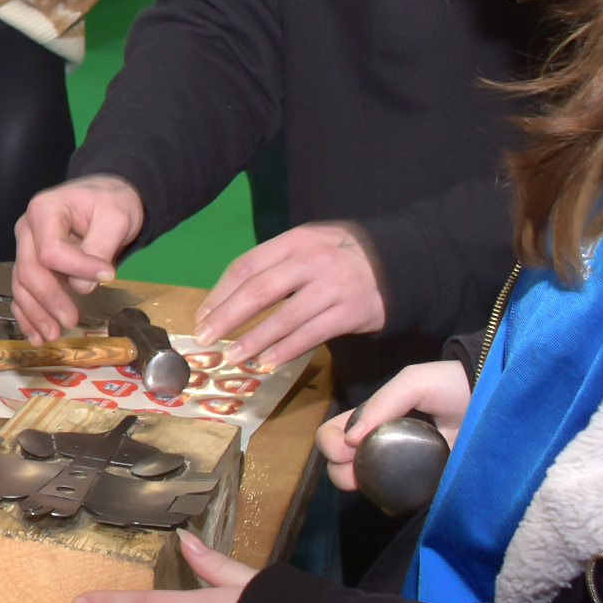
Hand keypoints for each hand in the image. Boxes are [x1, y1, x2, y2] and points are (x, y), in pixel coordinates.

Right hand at [10, 176, 146, 341]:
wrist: (106, 197)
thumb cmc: (110, 202)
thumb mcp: (116, 217)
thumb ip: (100, 248)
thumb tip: (82, 287)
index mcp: (45, 210)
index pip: (51, 250)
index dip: (76, 268)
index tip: (108, 275)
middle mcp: (28, 229)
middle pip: (29, 269)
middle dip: (49, 299)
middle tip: (72, 320)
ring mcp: (26, 247)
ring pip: (21, 284)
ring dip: (35, 313)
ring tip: (52, 335)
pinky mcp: (32, 263)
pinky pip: (23, 290)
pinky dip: (27, 314)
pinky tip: (36, 334)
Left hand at [195, 221, 386, 370]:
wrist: (399, 263)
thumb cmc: (341, 258)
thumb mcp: (308, 246)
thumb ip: (275, 265)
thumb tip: (228, 299)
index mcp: (294, 241)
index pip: (247, 265)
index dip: (220, 293)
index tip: (202, 316)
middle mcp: (312, 260)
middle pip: (259, 290)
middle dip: (227, 317)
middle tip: (205, 338)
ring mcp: (333, 286)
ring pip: (284, 317)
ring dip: (254, 340)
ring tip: (232, 356)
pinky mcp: (350, 312)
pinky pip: (312, 334)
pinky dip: (286, 350)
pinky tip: (268, 362)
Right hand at [318, 359, 472, 491]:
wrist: (498, 404)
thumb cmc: (453, 387)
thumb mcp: (414, 383)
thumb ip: (382, 403)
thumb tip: (351, 441)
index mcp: (374, 418)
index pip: (334, 434)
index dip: (331, 444)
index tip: (349, 449)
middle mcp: (382, 443)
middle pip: (341, 465)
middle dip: (341, 472)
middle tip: (360, 472)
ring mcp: (403, 467)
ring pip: (365, 486)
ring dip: (363, 489)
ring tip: (380, 488)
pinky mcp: (425, 486)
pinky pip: (397, 501)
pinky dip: (391, 503)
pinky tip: (399, 501)